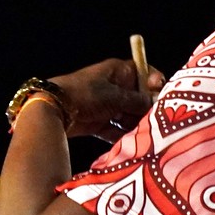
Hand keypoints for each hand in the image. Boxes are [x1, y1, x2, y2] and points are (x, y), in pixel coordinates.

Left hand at [45, 58, 165, 140]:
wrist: (53, 109)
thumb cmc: (86, 94)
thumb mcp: (115, 95)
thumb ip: (137, 100)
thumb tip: (154, 102)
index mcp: (117, 71)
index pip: (143, 72)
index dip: (153, 82)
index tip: (161, 92)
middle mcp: (112, 87)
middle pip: (137, 98)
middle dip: (146, 109)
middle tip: (156, 119)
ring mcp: (104, 105)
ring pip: (126, 115)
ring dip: (135, 124)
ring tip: (146, 133)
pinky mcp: (96, 122)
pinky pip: (114, 129)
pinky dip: (121, 135)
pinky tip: (132, 143)